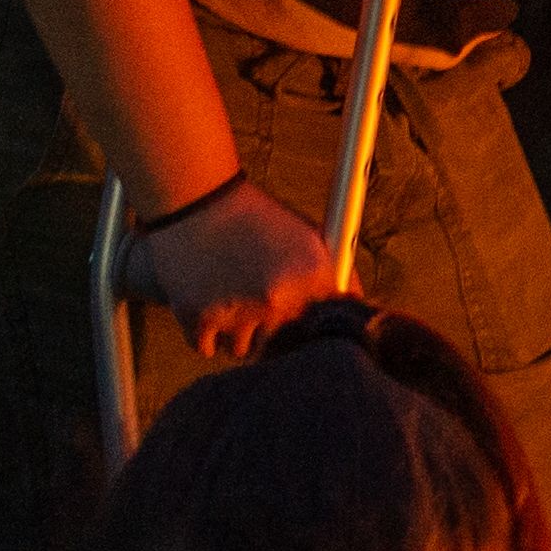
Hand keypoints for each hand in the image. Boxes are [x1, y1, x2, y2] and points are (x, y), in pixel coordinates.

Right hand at [131, 180, 338, 358]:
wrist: (198, 200)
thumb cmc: (254, 218)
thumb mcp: (307, 236)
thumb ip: (329, 275)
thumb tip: (353, 306)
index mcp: (312, 277)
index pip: (326, 330)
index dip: (311, 333)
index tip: (300, 332)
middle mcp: (279, 299)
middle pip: (282, 346)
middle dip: (269, 334)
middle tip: (255, 312)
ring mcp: (238, 312)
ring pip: (242, 351)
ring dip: (234, 335)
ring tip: (227, 301)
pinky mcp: (199, 318)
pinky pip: (207, 348)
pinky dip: (204, 335)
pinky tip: (205, 305)